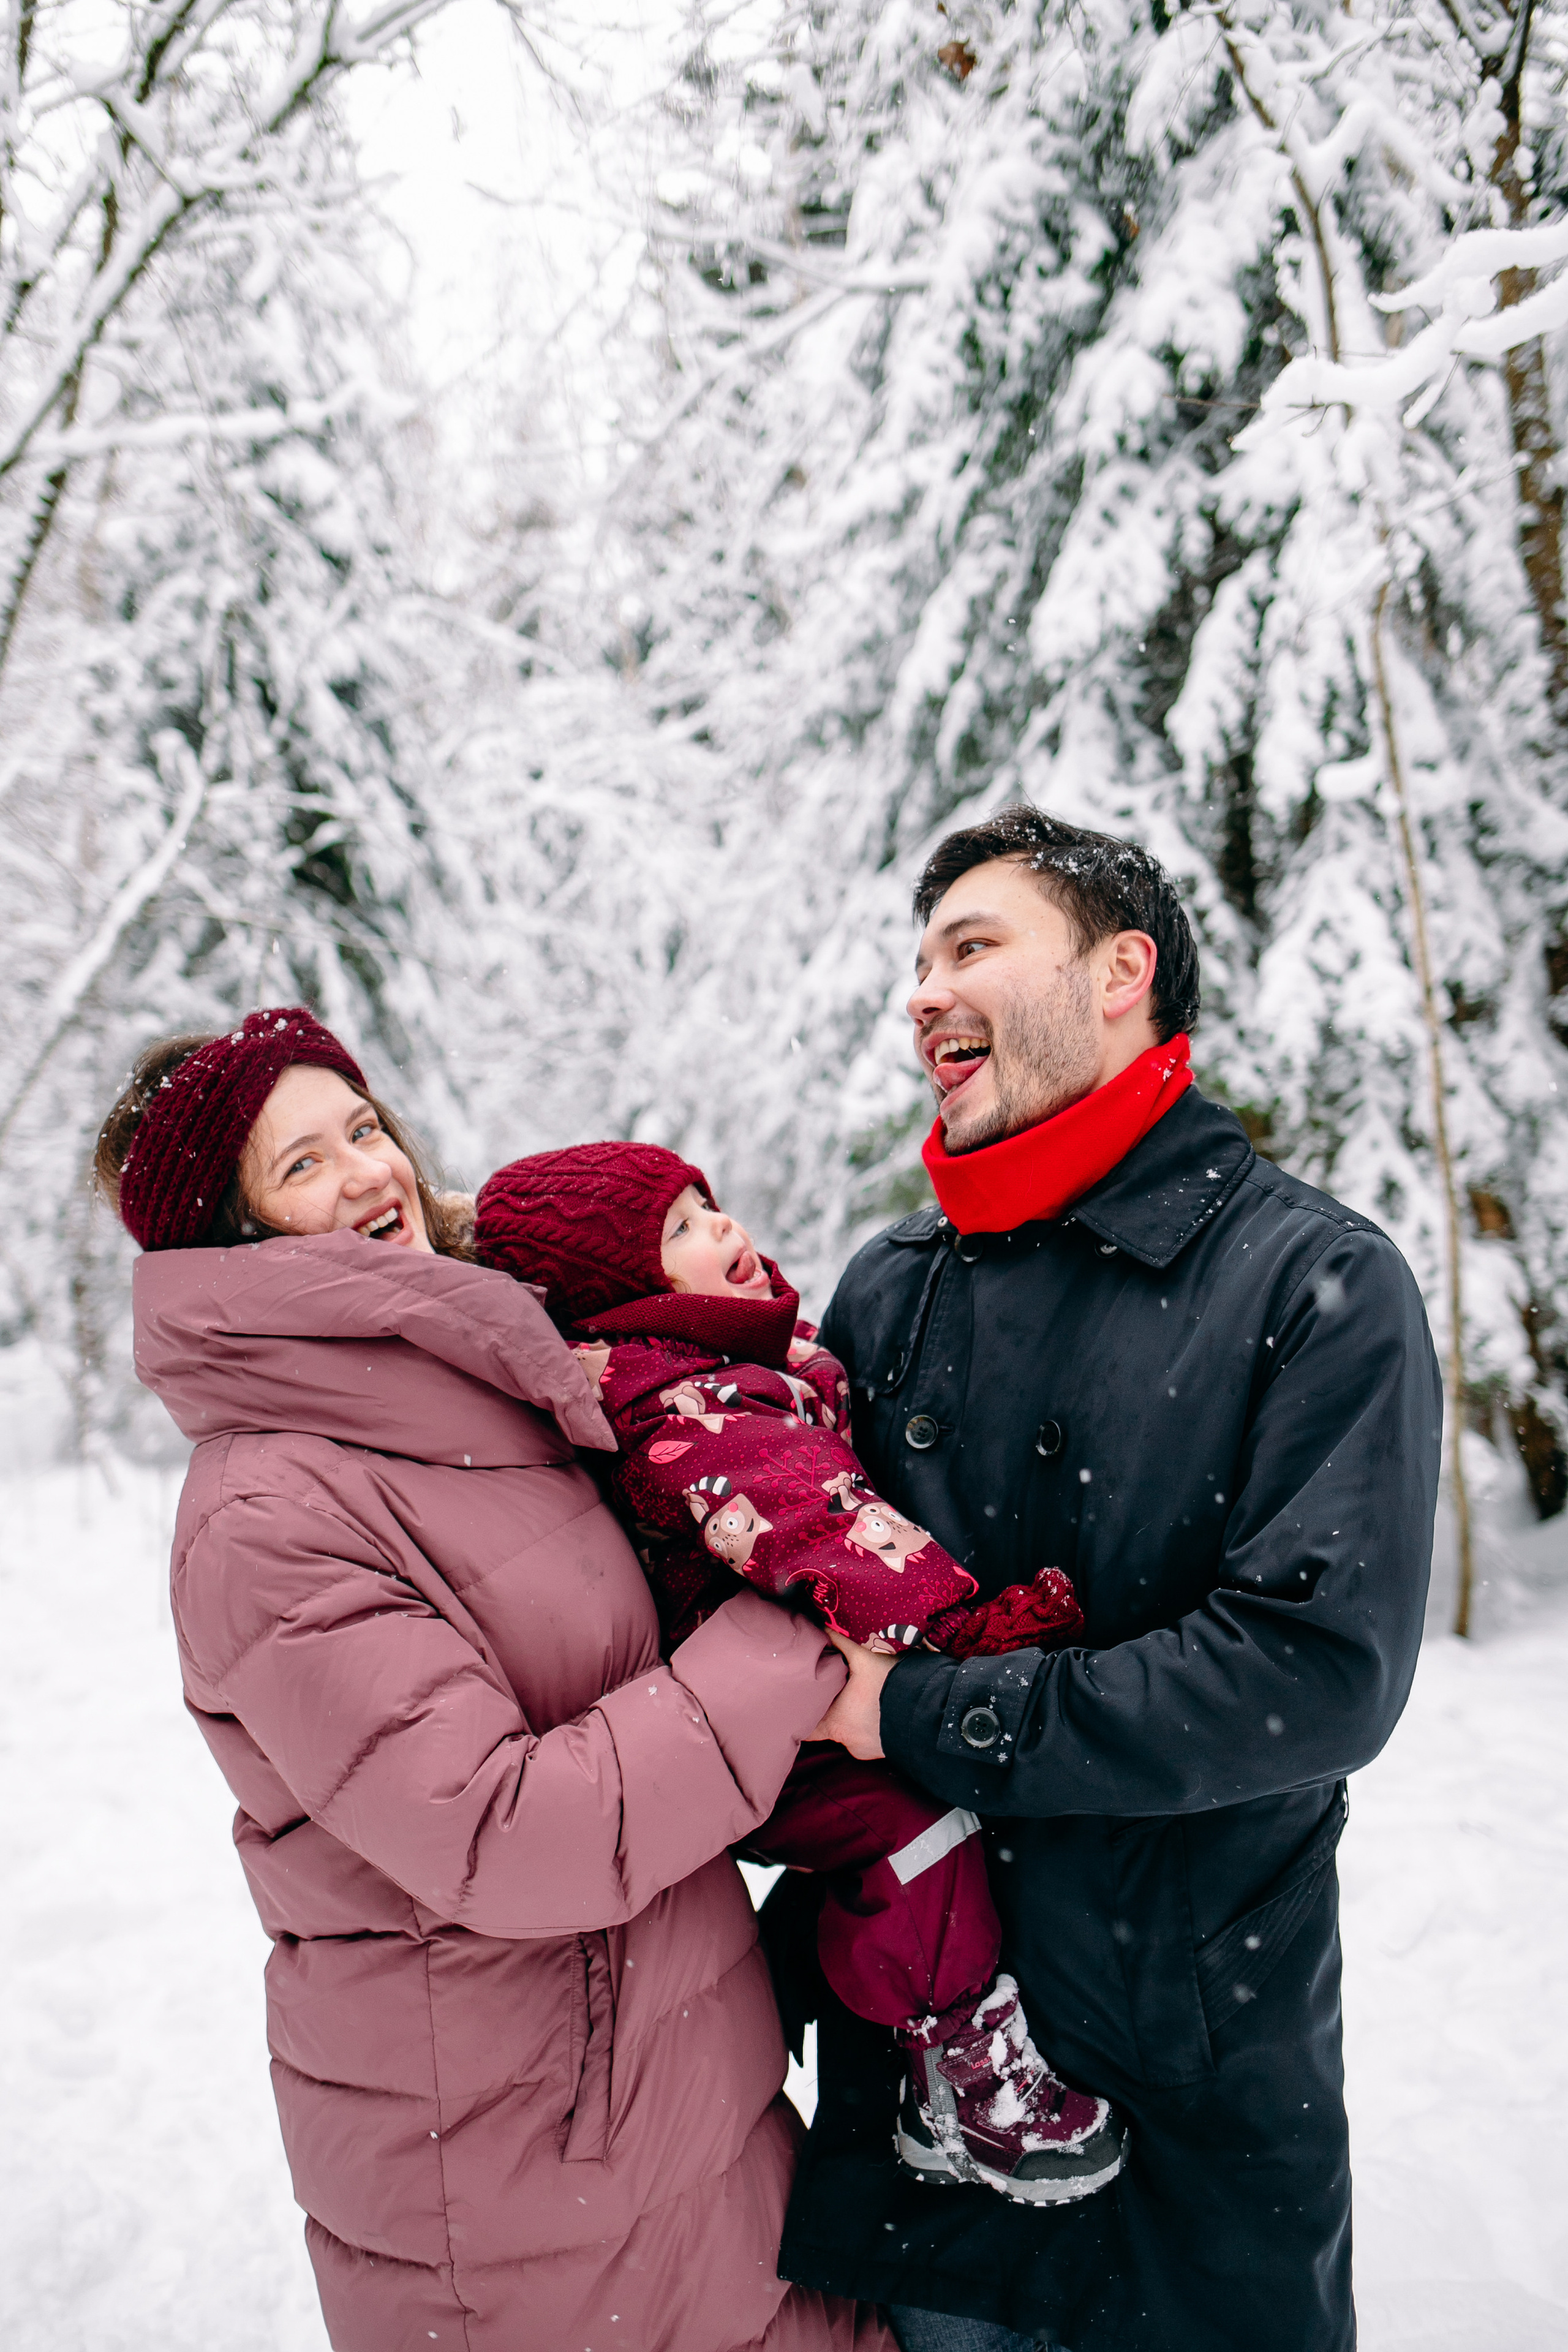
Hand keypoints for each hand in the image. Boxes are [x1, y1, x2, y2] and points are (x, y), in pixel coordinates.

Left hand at [808, 1628, 896, 1757]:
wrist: (929, 1711)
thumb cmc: (891, 1686)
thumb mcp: (864, 1660)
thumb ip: (841, 1644)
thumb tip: (823, 1627)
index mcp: (835, 1723)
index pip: (807, 1728)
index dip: (804, 1716)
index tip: (803, 1706)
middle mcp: (847, 1741)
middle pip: (831, 1728)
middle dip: (833, 1712)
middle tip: (836, 1696)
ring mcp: (866, 1750)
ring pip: (852, 1733)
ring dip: (854, 1720)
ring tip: (862, 1702)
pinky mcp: (883, 1751)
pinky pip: (871, 1739)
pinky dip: (872, 1727)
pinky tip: (879, 1712)